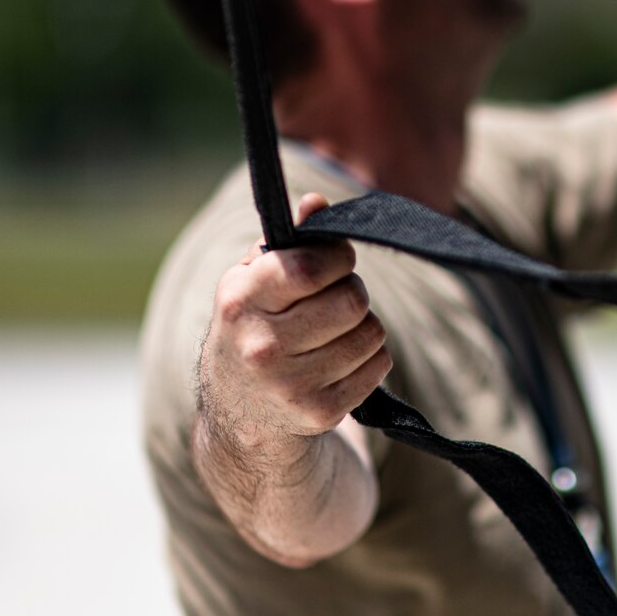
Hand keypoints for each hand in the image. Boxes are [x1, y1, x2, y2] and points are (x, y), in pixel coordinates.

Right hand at [198, 192, 391, 450]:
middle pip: (351, 300)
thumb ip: (288, 239)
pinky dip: (370, 358)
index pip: (309, 267)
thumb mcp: (254, 280)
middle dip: (352, 292)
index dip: (338, 257)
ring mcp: (290, 385)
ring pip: (370, 333)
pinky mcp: (319, 412)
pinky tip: (340, 361)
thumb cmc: (254, 325)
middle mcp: (261, 346)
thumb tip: (316, 203)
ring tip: (334, 332)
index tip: (338, 260)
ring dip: (362, 326)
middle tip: (334, 299)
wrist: (238, 409)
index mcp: (240, 301)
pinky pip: (378, 366)